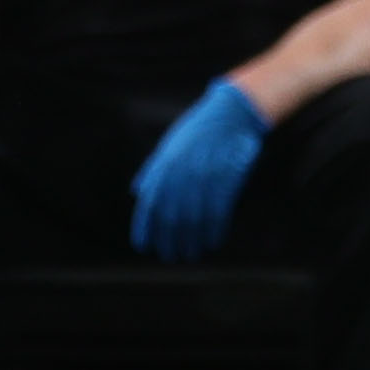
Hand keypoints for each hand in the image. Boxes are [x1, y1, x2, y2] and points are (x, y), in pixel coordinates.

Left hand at [130, 79, 268, 261]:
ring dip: (191, 240)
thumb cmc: (198, 129)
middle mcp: (181, 172)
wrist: (232, 112)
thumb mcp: (170, 144)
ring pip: (194, 217)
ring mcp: (205, 175)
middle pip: (171, 215)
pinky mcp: (227, 177)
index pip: (150, 204)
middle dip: (169, 240)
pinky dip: (214, 229)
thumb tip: (136, 192)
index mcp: (164, 164)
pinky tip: (212, 241)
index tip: (145, 247)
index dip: (145, 228)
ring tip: (191, 254)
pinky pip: (218, 210)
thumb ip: (153, 169)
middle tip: (170, 257)